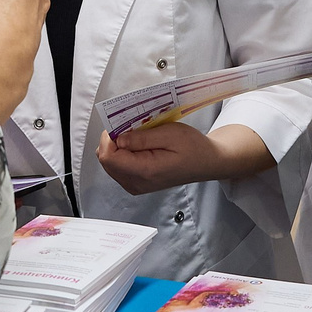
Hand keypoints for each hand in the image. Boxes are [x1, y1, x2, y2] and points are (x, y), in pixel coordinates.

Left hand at [99, 121, 220, 194]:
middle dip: (113, 140)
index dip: (109, 138)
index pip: (108, 157)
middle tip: (131, 128)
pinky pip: (118, 167)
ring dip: (118, 146)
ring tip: (137, 136)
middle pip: (106, 160)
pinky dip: (123, 153)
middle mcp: (137, 183)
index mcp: (145, 171)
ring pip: (110, 163)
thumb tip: (118, 139)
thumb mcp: (170, 134)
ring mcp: (135, 185)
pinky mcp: (136, 183)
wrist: (205, 163)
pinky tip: (138, 145)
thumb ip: (142, 138)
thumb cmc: (193, 148)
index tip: (122, 126)